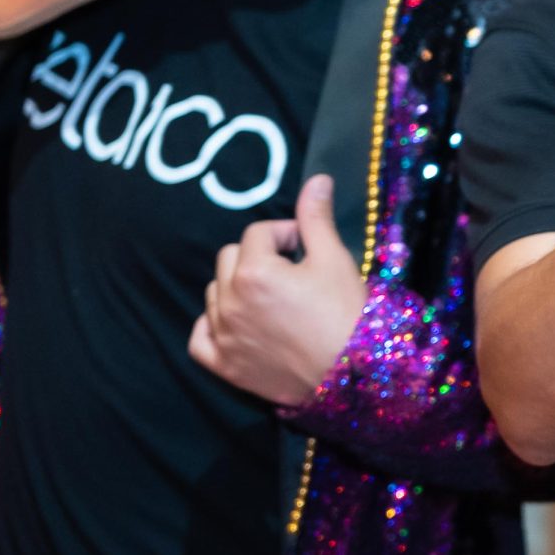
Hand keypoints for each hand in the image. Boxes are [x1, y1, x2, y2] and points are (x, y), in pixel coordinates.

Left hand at [190, 174, 368, 407]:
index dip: (288, 234)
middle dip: (259, 257)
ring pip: (215, 293)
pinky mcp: (223, 364)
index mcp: (253, 271)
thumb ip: (315, 218)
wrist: (354, 375)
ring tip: (275, 300)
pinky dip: (213, 325)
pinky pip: (200, 335)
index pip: (259, 233)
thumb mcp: (335, 260)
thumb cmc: (347, 313)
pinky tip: (239, 322)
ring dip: (238, 288)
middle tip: (294, 272)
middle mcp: (228, 301)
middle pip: (230, 257)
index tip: (310, 248)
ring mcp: (222, 334)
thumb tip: (317, 179)